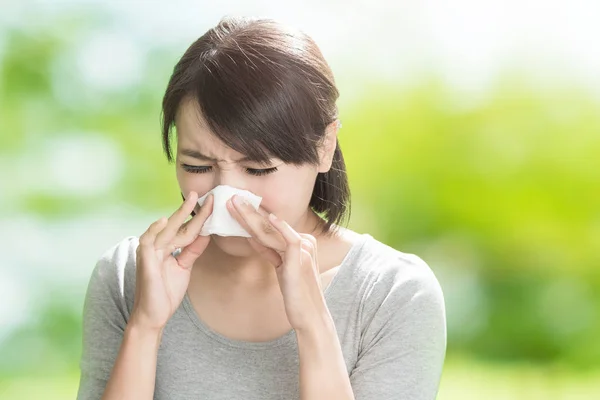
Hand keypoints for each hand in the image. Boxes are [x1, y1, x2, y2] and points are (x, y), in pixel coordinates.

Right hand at [130, 191, 213, 331]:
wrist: (153, 316)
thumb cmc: (165, 293)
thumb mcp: (184, 268)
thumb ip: (192, 251)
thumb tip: (205, 234)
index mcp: (166, 247)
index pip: (185, 230)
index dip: (198, 219)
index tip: (212, 206)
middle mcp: (156, 246)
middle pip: (177, 226)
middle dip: (190, 210)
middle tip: (203, 195)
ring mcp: (149, 252)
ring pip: (166, 229)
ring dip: (178, 215)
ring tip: (190, 201)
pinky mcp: (144, 261)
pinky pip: (148, 242)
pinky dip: (154, 230)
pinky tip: (164, 221)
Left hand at [227, 195, 331, 332]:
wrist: (309, 315)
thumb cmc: (295, 294)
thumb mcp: (280, 269)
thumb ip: (270, 251)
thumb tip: (252, 237)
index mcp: (298, 243)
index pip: (269, 227)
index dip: (251, 216)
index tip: (235, 206)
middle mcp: (303, 242)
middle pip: (269, 225)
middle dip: (248, 211)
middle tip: (232, 198)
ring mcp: (303, 250)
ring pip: (271, 231)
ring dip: (252, 216)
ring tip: (237, 204)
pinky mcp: (300, 260)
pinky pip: (289, 239)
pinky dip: (281, 227)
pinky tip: (270, 217)